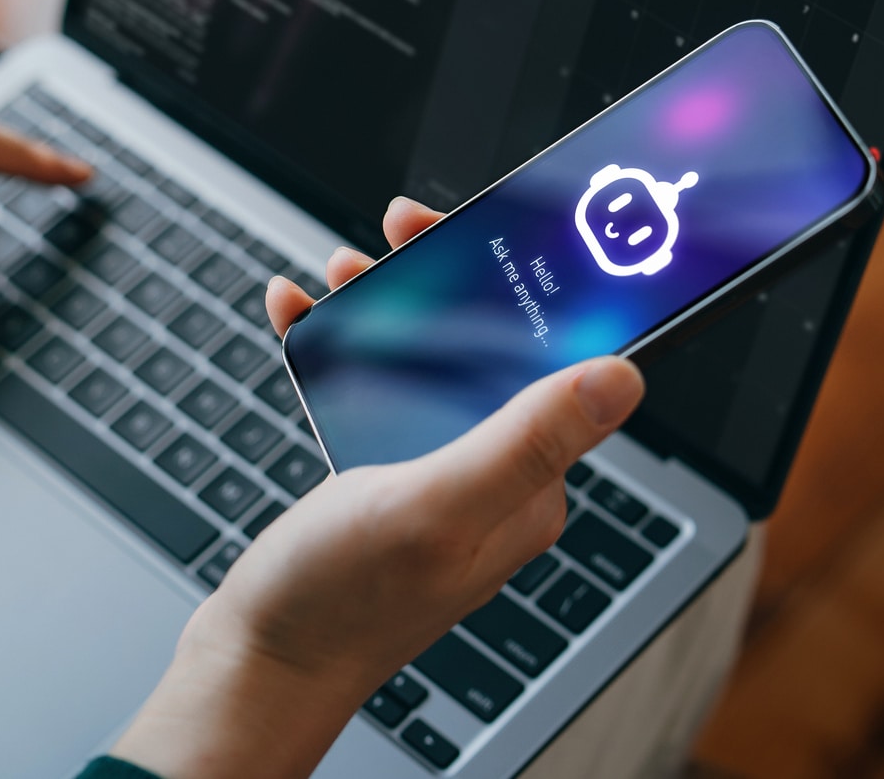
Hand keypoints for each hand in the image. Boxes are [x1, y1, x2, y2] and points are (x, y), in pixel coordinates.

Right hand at [113, 198, 644, 778]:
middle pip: (482, 341)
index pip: (550, 357)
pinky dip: (334, 341)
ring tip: (339, 271)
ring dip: (380, 301)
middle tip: (396, 230)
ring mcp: (437, 469)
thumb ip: (527, 440)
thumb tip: (623, 375)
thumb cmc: (346, 601)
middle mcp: (494, 471)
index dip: (524, 282)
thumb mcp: (441, 506)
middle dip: (438, 277)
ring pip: (422, 353)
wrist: (260, 657)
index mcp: (530, 482)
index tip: (487, 226)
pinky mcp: (383, 470)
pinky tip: (298, 314)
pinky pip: (370, 383)